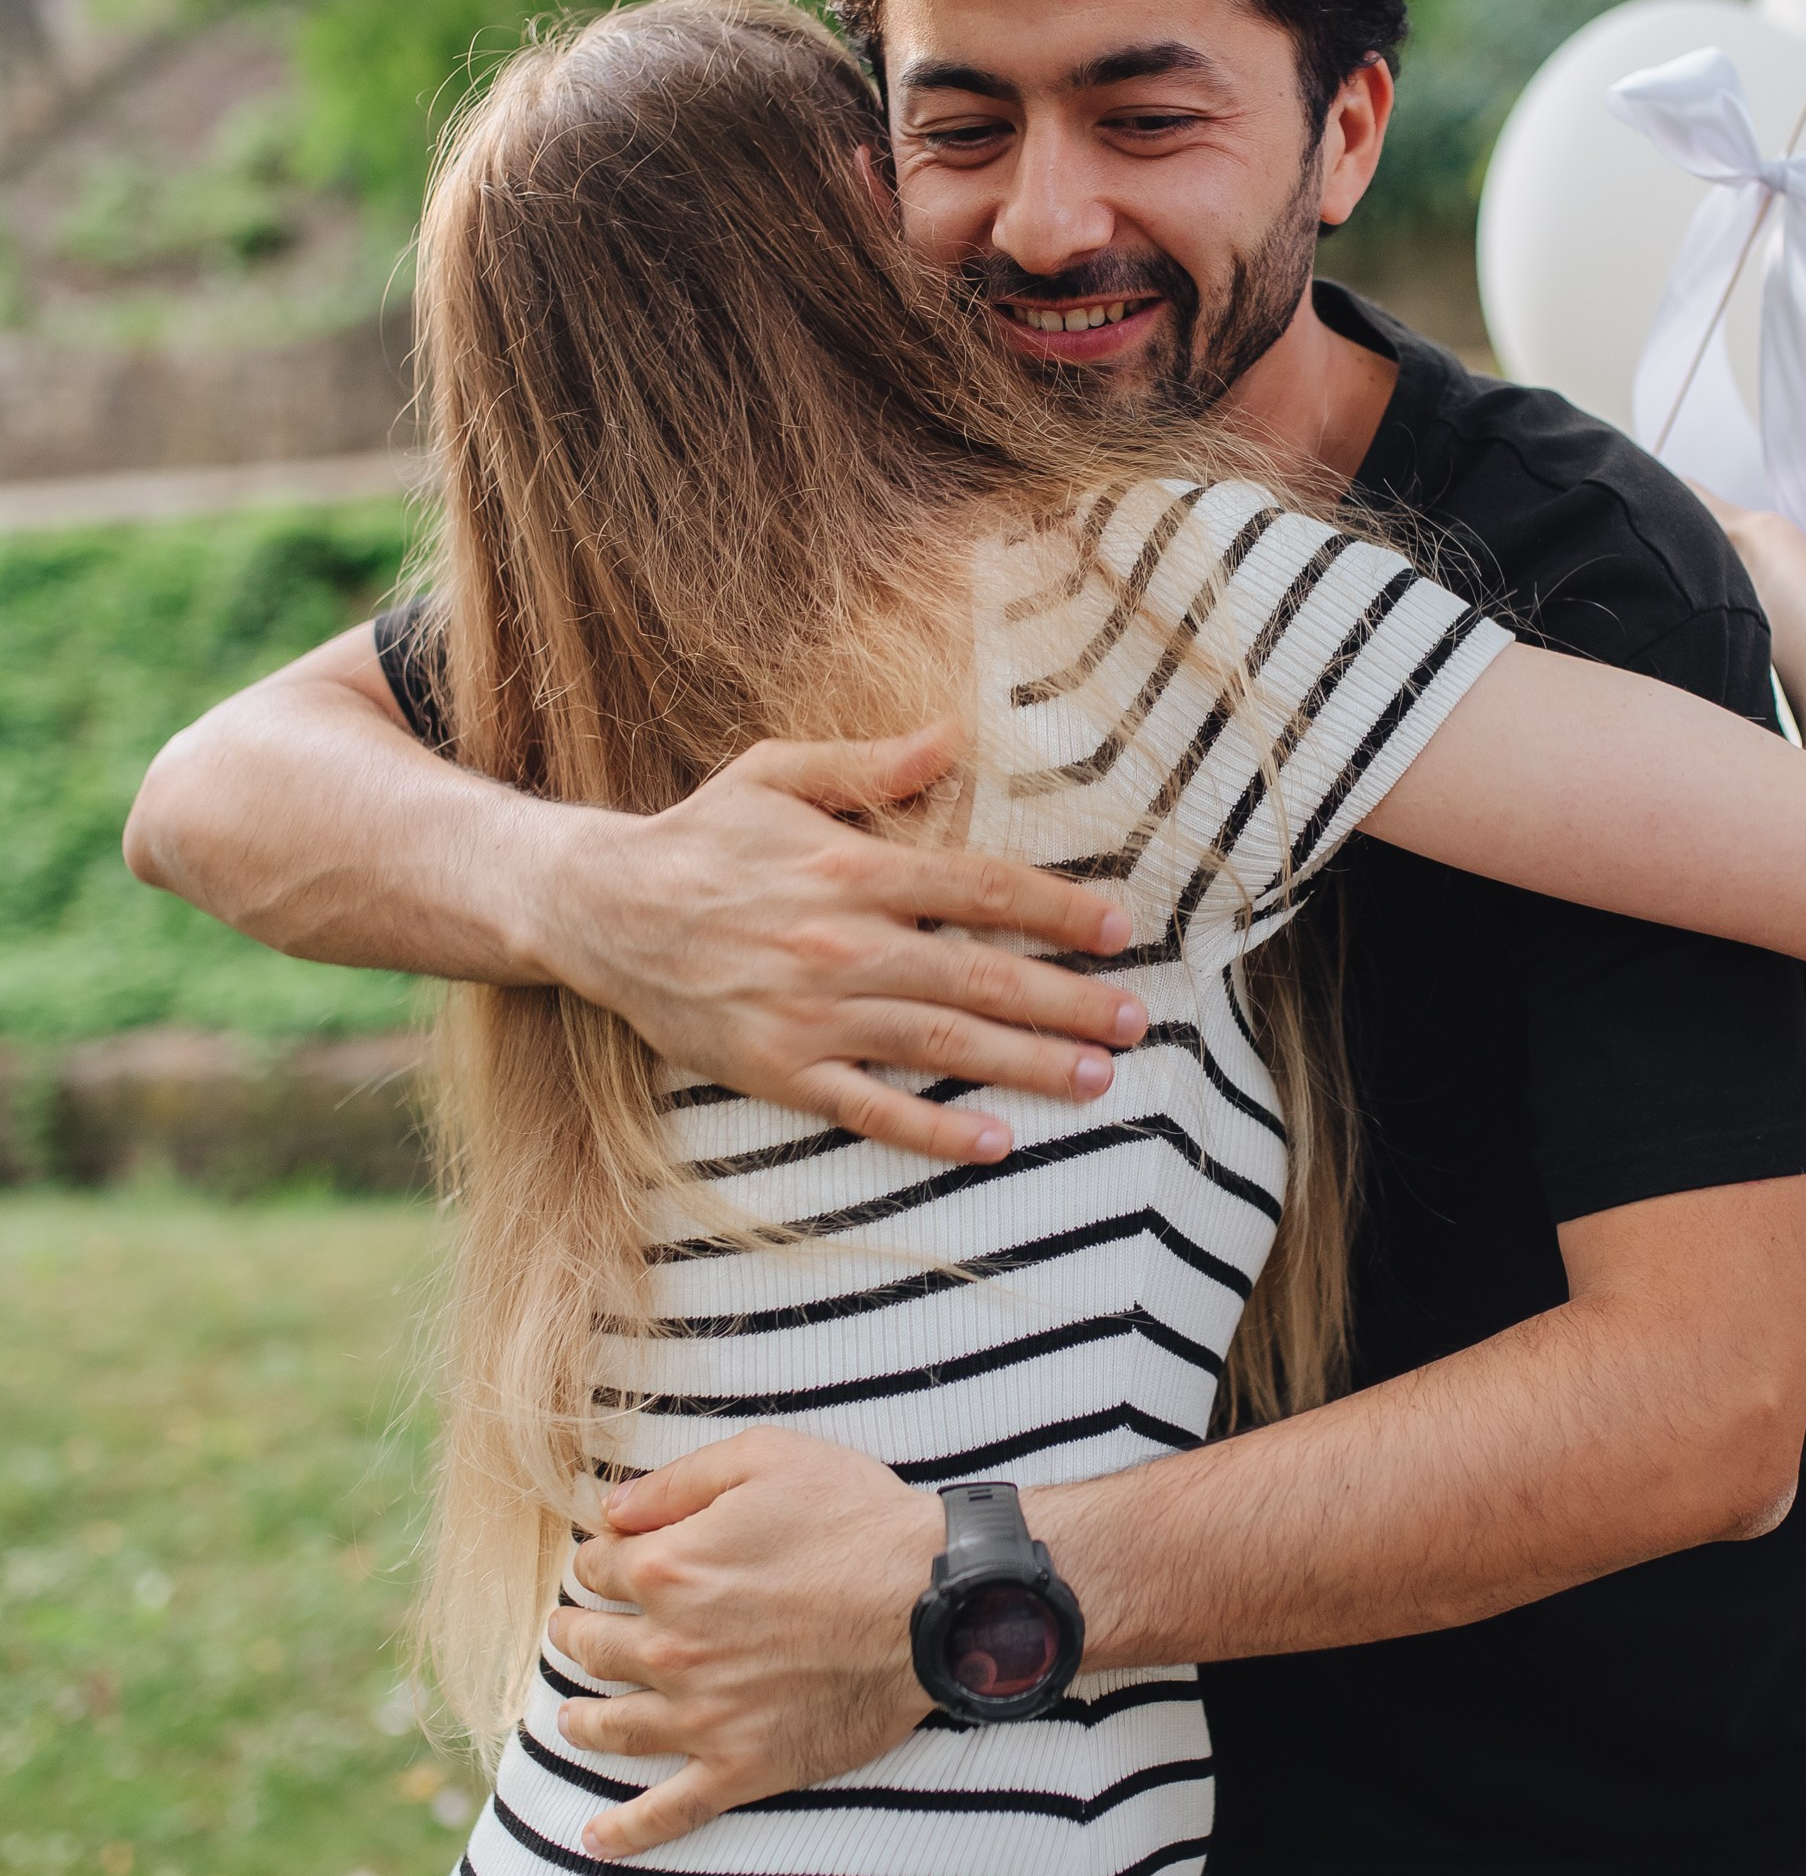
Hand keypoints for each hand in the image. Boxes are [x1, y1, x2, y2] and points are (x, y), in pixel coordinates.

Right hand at [538, 722, 1146, 1164]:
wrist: (599, 909)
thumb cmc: (700, 836)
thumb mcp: (776, 774)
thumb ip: (870, 765)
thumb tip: (955, 735)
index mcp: (850, 866)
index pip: (980, 887)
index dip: (1056, 908)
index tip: (1119, 928)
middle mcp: (840, 943)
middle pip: (977, 972)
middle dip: (1066, 998)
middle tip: (1136, 1018)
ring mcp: (811, 1014)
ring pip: (940, 1041)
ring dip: (1026, 1062)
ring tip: (1096, 1077)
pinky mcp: (779, 1070)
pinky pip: (871, 1106)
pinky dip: (935, 1127)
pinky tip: (997, 1141)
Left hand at [547, 1432, 945, 1856]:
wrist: (936, 1600)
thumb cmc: (857, 1520)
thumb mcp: (766, 1459)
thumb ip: (677, 1482)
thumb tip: (609, 1506)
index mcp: (669, 1568)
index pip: (598, 1569)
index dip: (598, 1560)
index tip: (607, 1562)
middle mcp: (670, 1646)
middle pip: (592, 1647)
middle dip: (574, 1634)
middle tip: (571, 1632)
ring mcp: (703, 1715)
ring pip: (613, 1728)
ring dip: (581, 1721)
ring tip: (571, 1718)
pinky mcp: (743, 1766)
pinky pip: (671, 1810)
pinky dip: (627, 1831)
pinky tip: (595, 1839)